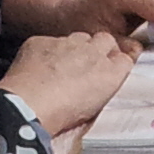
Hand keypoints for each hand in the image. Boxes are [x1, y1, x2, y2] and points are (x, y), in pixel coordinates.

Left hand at [0, 30, 134, 132]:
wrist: (28, 106)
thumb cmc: (61, 116)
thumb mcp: (95, 109)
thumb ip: (104, 89)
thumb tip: (102, 85)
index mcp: (110, 73)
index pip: (124, 58)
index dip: (115, 63)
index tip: (109, 70)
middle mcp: (92, 52)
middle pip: (105, 40)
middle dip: (99, 48)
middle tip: (89, 64)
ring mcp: (66, 43)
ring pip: (77, 37)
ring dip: (74, 48)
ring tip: (62, 67)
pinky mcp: (42, 40)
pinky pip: (49, 41)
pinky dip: (46, 51)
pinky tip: (39, 68)